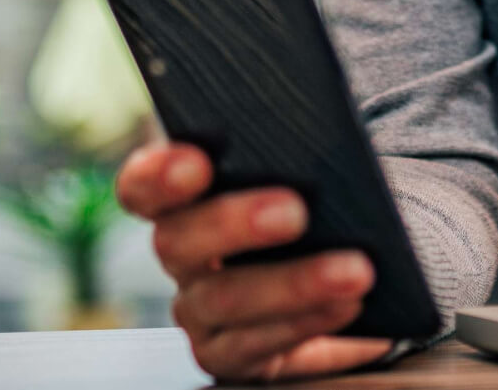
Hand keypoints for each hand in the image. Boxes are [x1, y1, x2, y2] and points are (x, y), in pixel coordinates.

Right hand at [116, 143, 393, 380]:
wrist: (344, 280)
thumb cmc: (317, 210)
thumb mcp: (303, 177)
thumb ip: (291, 159)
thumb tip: (320, 143)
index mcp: (182, 199)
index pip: (144, 186)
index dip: (158, 175)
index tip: (196, 162)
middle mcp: (180, 255)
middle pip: (177, 241)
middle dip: (234, 223)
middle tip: (296, 212)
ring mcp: (198, 310)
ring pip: (222, 299)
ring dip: (291, 283)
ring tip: (354, 270)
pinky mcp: (227, 354)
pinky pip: (254, 344)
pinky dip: (305, 322)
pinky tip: (347, 305)